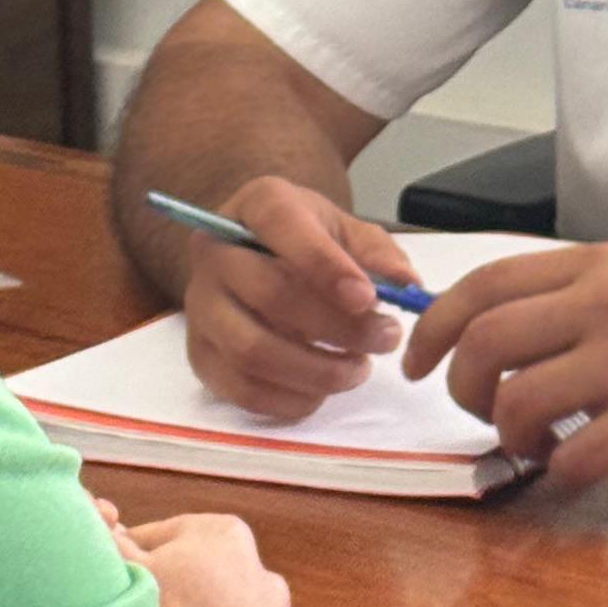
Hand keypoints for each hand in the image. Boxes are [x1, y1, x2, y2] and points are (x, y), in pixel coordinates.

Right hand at [177, 178, 425, 420]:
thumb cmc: (307, 242)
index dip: (325, 265)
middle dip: (337, 326)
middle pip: (269, 295)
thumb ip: (377, 253)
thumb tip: (408, 286)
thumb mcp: (345, 230)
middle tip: (385, 338)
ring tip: (359, 368)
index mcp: (256, 206)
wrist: (255, 259)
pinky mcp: (199, 354)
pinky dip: (290, 400)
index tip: (370, 299)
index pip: (281, 226)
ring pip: (252, 350)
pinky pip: (241, 390)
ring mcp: (200, 306)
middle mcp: (215, 252)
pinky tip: (323, 389)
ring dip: (317, 370)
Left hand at [400, 245, 607, 496]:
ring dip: (511, 435)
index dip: (434, 327)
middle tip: (483, 412)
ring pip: (516, 402)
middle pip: (485, 343)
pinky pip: (569, 457)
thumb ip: (562, 303)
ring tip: (540, 441)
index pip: (483, 284)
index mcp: (598, 267)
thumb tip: (471, 330)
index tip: (417, 362)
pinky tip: (579, 463)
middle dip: (464, 390)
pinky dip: (559, 471)